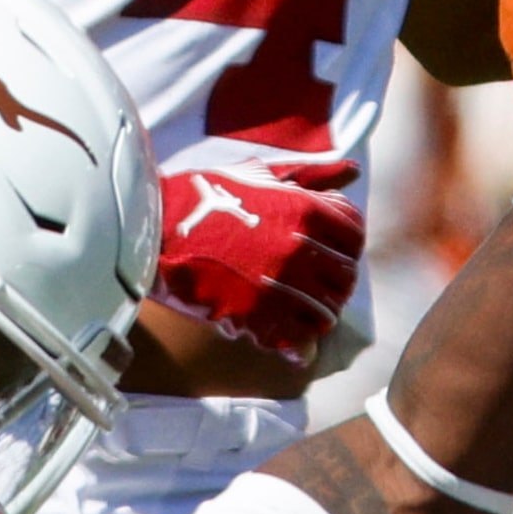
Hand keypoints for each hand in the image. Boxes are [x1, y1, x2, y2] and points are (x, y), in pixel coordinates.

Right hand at [153, 162, 365, 363]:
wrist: (158, 228)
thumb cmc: (209, 197)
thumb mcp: (262, 175)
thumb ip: (312, 175)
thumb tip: (353, 171)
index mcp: (307, 211)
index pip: (354, 237)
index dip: (346, 248)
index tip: (330, 254)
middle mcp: (301, 249)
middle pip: (345, 278)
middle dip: (335, 284)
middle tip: (315, 287)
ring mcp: (280, 286)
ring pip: (326, 314)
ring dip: (316, 315)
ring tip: (298, 311)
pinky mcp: (256, 316)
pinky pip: (297, 340)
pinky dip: (296, 342)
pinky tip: (283, 333)